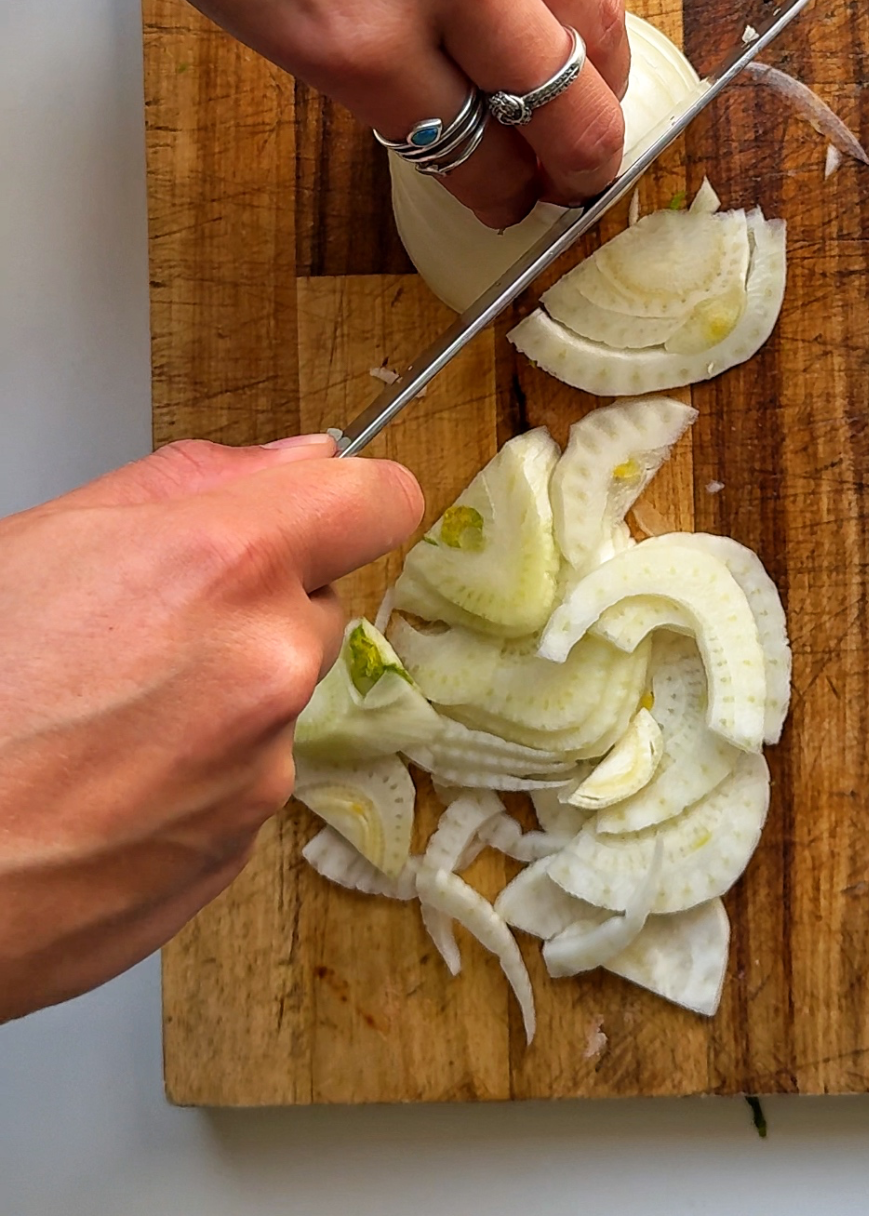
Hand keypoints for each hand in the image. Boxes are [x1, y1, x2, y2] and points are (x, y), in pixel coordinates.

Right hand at [0, 435, 420, 1021]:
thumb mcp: (44, 536)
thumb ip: (192, 481)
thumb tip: (297, 460)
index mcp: (226, 566)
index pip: (380, 502)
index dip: (352, 499)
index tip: (327, 510)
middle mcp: (267, 666)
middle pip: (318, 605)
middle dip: (255, 606)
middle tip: (143, 629)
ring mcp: (259, 769)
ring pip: (277, 700)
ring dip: (221, 698)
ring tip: (102, 717)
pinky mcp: (236, 851)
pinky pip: (243, 783)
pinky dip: (194, 777)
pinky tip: (104, 780)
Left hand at [33, 0, 628, 228]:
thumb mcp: (243, 5)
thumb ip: (360, 57)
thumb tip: (441, 84)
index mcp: (355, 35)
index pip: (479, 152)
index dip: (507, 194)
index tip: (517, 199)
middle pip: (569, 94)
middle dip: (588, 154)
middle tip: (585, 170)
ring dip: (600, 62)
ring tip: (590, 81)